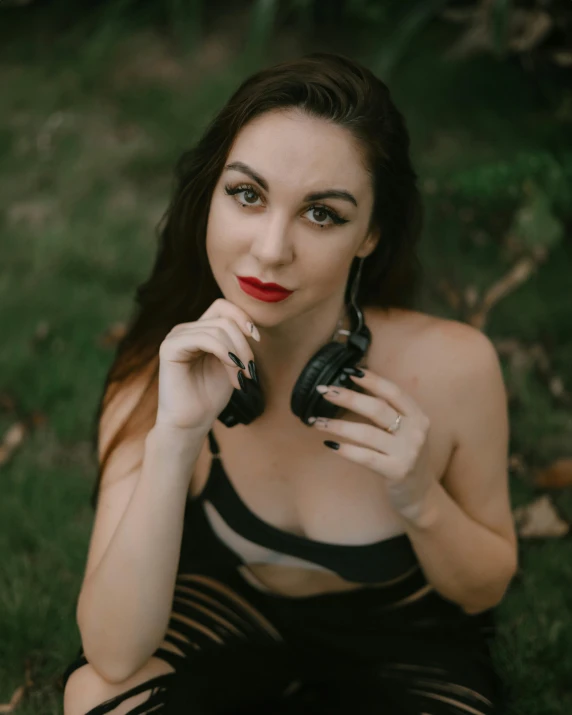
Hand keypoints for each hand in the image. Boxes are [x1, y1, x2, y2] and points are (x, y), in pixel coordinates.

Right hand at [156, 299, 260, 431]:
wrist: (191, 422)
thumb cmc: (210, 396)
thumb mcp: (231, 362)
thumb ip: (236, 341)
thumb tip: (250, 325)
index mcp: (198, 330)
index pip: (222, 307)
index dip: (243, 318)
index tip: (257, 340)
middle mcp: (185, 330)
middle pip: (224, 318)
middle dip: (244, 343)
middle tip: (250, 369)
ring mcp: (176, 337)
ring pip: (218, 329)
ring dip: (237, 353)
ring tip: (241, 376)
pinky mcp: (170, 347)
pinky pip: (204, 338)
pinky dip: (225, 353)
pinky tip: (233, 371)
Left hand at [310, 368, 435, 519]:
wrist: (421, 495)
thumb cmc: (406, 457)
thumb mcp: (406, 431)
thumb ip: (389, 412)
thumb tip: (354, 388)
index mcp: (418, 416)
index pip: (393, 391)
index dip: (370, 380)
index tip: (347, 371)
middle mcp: (416, 431)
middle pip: (377, 408)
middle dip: (347, 397)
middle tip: (324, 391)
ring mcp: (408, 452)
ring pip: (367, 432)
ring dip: (338, 425)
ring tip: (316, 421)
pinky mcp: (397, 471)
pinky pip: (365, 456)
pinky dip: (346, 449)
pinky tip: (329, 445)